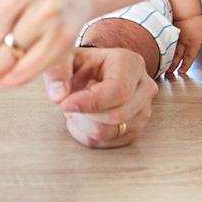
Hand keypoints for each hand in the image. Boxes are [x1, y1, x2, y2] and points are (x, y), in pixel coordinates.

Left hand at [43, 47, 157, 147]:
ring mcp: (143, 111)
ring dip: (83, 124)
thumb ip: (57, 71)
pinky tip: (83, 118)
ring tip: (77, 107)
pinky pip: (107, 143)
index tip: (64, 104)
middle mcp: (144, 87)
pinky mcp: (136, 130)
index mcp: (130, 63)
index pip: (117, 90)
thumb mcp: (63, 58)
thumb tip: (58, 96)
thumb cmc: (80, 65)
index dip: (90, 102)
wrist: (90, 74)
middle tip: (69, 101)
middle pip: (116, 116)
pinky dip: (87, 134)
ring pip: (109, 132)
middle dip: (85, 113)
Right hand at [167, 14, 201, 75]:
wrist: (186, 11)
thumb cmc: (198, 22)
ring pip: (171, 52)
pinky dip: (165, 51)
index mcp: (193, 44)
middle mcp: (183, 43)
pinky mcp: (170, 34)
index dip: (185, 66)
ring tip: (165, 67)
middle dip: (174, 66)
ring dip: (168, 60)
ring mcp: (175, 39)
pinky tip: (161, 54)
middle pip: (178, 57)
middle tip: (170, 73)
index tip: (182, 72)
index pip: (189, 58)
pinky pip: (167, 45)